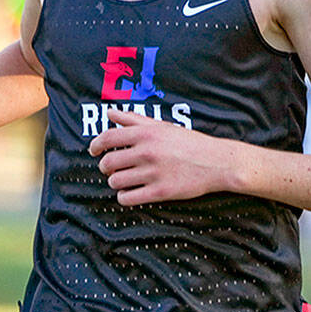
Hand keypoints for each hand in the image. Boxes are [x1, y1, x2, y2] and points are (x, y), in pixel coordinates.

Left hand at [88, 109, 227, 204]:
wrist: (216, 162)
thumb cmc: (188, 142)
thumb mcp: (162, 126)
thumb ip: (133, 119)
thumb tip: (110, 113)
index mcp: (145, 134)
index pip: (108, 138)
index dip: (95, 145)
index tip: (93, 150)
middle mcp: (146, 152)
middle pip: (108, 163)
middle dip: (106, 167)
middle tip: (112, 168)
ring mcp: (153, 173)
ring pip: (115, 182)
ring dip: (116, 182)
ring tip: (125, 180)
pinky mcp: (159, 192)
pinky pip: (127, 198)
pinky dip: (124, 197)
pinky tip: (131, 192)